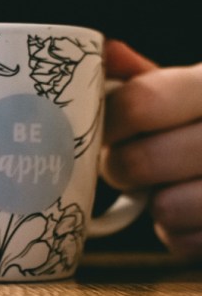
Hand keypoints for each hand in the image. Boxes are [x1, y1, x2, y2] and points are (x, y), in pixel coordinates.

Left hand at [101, 40, 201, 256]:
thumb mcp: (194, 89)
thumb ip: (148, 78)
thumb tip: (102, 52)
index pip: (139, 103)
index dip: (109, 123)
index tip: (106, 131)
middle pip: (138, 163)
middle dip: (121, 168)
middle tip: (127, 164)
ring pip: (165, 208)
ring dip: (155, 204)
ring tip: (165, 187)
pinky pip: (184, 243)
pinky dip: (178, 233)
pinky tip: (191, 214)